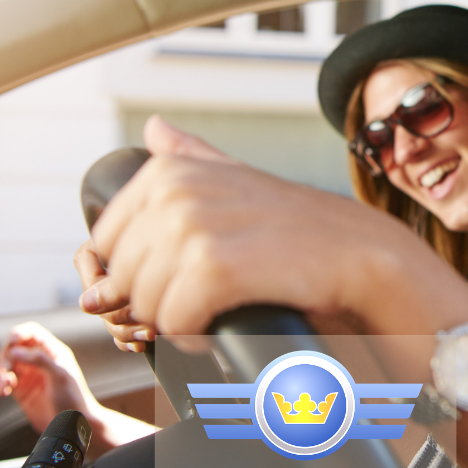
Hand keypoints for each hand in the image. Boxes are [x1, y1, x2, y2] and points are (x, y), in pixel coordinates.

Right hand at [0, 322, 96, 433]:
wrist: (72, 424)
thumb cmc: (73, 398)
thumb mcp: (60, 375)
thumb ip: (39, 360)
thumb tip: (14, 350)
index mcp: (51, 351)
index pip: (31, 332)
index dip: (19, 333)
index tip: (11, 341)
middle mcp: (38, 360)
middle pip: (12, 348)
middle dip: (5, 358)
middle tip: (6, 374)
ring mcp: (27, 375)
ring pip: (3, 364)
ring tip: (5, 386)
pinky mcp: (19, 390)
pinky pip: (0, 381)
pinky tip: (1, 392)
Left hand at [87, 130, 467, 337]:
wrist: (362, 256)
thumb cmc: (302, 229)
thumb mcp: (241, 179)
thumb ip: (194, 156)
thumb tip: (154, 129)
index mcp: (169, 171)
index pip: (105, 244)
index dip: (137, 276)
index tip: (178, 282)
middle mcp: (174, 190)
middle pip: (121, 278)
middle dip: (154, 303)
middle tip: (202, 304)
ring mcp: (193, 226)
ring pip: (143, 303)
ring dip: (175, 323)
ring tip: (215, 313)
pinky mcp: (215, 266)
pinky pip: (173, 321)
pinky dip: (193, 338)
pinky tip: (220, 328)